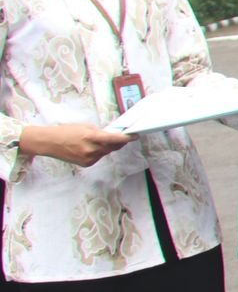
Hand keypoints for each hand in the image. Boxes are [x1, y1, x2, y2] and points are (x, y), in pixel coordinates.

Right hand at [19, 124, 134, 166]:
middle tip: (121, 137)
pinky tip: (89, 148)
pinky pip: (98, 157)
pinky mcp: (86, 164)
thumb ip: (100, 132)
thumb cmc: (66, 131)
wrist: (49, 142)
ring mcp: (89, 158)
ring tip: (96, 141)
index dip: (126, 138)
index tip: (134, 136)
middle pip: (113, 147)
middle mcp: (91, 149)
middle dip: (118, 142)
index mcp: (91, 137)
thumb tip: (112, 136)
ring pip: (105, 152)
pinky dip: (98, 152)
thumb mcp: (85, 126)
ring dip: (106, 147)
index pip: (114, 139)